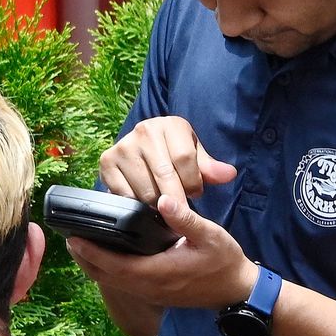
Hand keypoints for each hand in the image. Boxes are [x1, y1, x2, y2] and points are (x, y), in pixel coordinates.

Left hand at [66, 193, 258, 310]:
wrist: (236, 290)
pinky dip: (107, 271)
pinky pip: (122, 284)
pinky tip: (102, 256)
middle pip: (106, 277)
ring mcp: (150, 294)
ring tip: (79, 246)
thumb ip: (185, 218)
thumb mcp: (210, 235)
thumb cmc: (224, 261)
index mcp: (159, 273)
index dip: (92, 253)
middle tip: (68, 238)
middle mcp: (149, 287)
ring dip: (93, 266)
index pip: (115, 265)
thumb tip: (163, 199)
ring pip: (112, 283)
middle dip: (85, 259)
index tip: (74, 238)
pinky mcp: (154, 294)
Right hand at [98, 116, 237, 208]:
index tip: (195, 194)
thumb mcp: (196, 158)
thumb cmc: (174, 154)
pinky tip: (144, 203)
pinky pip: (125, 195)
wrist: (141, 151)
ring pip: (146, 189)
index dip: (193, 183)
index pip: (185, 160)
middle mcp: (144, 130)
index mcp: (171, 124)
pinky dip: (136, 205)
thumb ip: (211, 169)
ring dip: (157, 204)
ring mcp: (123, 145)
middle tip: (180, 211)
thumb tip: (228, 174)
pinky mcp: (106, 162)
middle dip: (176, 199)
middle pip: (165, 175)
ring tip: (162, 204)